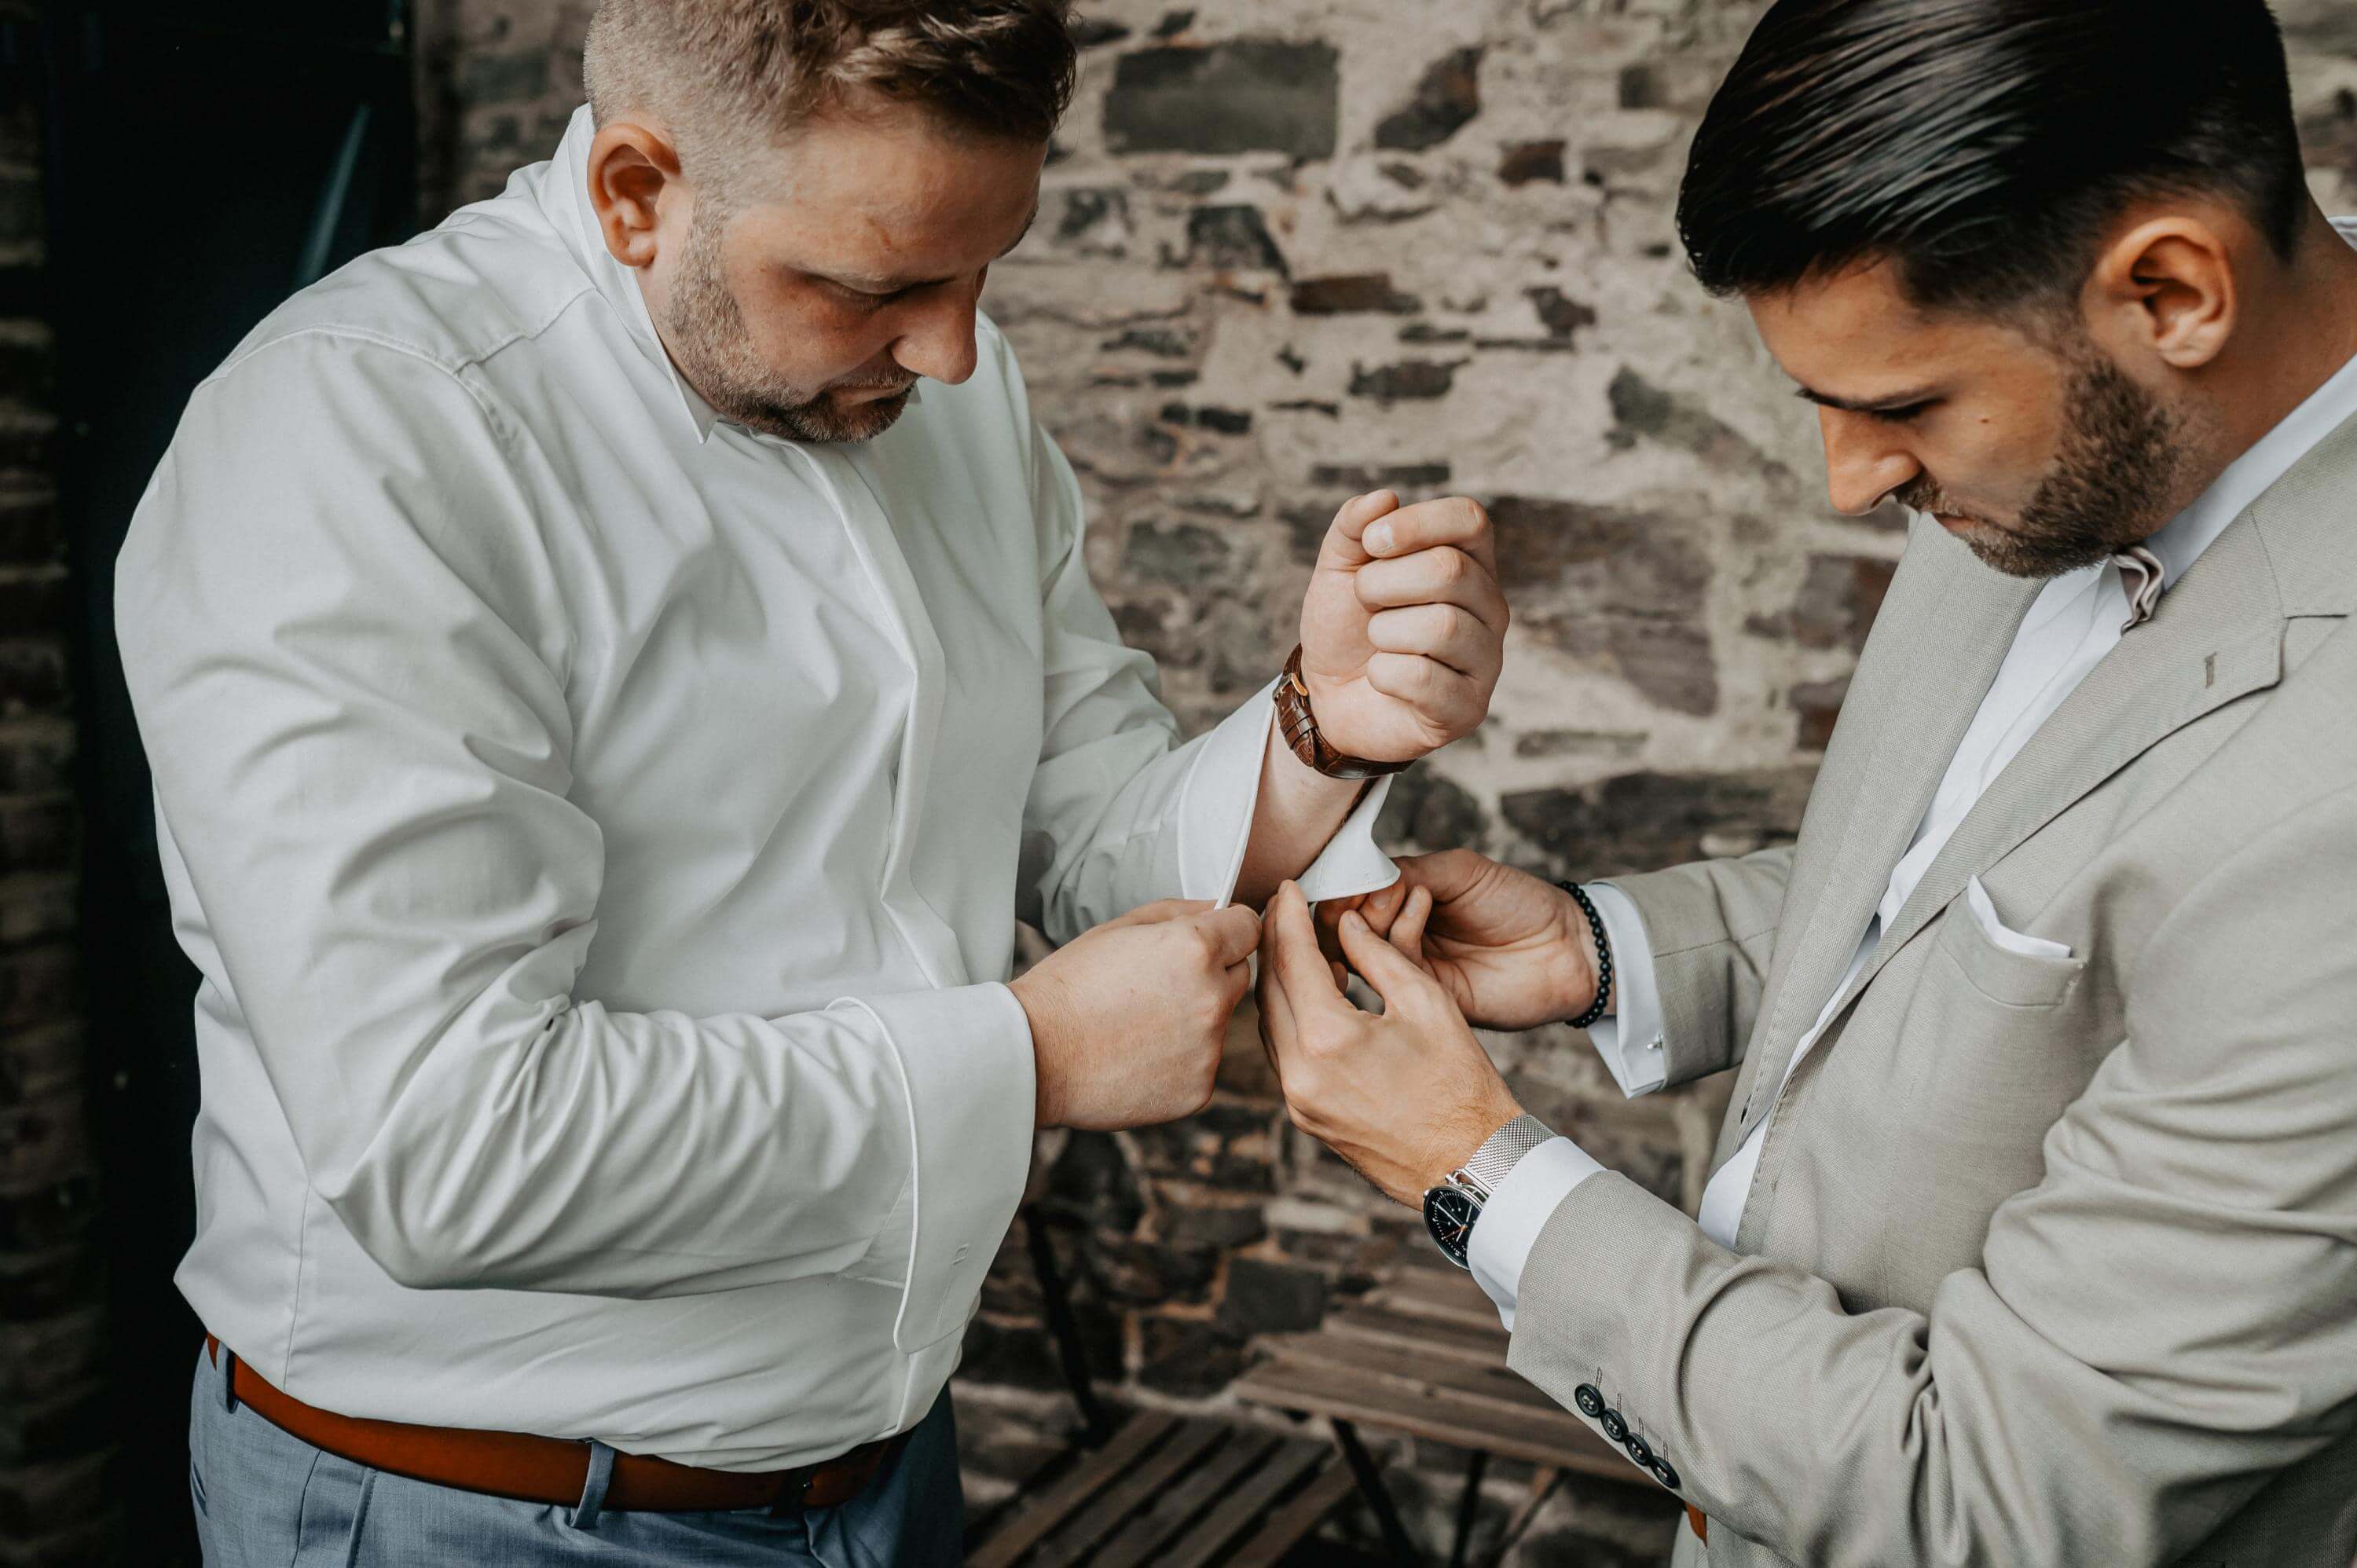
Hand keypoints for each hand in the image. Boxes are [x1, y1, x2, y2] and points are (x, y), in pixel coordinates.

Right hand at [1012, 900, 1260, 1130]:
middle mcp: (1213, 998)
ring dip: (1194, 1020)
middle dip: (1212, 974)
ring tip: (1138, 1025)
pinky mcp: (1201, 1089)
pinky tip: (1138, 1057)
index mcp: (1197, 948)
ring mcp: (1210, 1049)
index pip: (1249, 927)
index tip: (1212, 939)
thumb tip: (1220, 907)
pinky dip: (1180, 1061)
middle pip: (1239, 975)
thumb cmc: (1071, 984)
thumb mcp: (1120, 927)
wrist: (1036, 1055)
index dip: (1229, 930)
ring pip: (1220, 1023)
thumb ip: (1180, 911)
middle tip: (1158, 986)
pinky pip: (1204, 1064)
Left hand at [1257, 882, 1521, 1205]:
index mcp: (1328, 1040)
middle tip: (1286, 909)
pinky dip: (1291, 1019)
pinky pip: (1283, 1055)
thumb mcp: (1427, 1003)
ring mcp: (1298, 1101)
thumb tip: (1348, 924)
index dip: (1290, 916)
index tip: (1289, 887)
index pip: (1293, 959)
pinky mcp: (1305, 1118)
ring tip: (1298, 947)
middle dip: (1276, 943)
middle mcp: (1300, 1074)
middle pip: (1269, 990)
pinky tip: (1312, 999)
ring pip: (1270, 1024)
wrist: (1471, 1164)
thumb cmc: (1461, 1085)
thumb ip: (1378, 956)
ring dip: (1280, 982)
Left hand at [1297, 491, 1507, 763]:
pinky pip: (1425, 677)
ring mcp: (1486, 659)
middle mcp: (1490, 607)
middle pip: (1450, 570)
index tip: (1372, 542)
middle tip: (1364, 600)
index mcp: (1469, 563)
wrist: (1328, 696)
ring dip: (1383, 632)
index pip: (1471, 520)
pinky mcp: (1469, 708)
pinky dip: (1384, 674)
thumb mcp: (1338, 569)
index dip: (1418, 523)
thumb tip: (1385, 498)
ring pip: (1441, 626)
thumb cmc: (1346, 626)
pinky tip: (1382, 678)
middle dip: (1383, 583)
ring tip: (1376, 642)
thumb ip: (1353, 528)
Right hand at [1318, 850, 1600, 1030]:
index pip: (1349, 900)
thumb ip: (1407, 871)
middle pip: (1343, 930)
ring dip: (1371, 919)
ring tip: (1398, 895)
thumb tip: (1360, 881)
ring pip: (1361, 952)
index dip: (1341, 889)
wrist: (1567, 948)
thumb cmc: (1519, 901)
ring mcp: (1412, 969)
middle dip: (1346, 908)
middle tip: (1368, 892)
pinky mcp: (1427, 996)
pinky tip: (1421, 903)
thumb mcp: (1460, 871)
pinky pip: (1395, 970)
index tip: (1346, 877)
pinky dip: (1400, 933)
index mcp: (1401, 906)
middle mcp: (1399, 938)